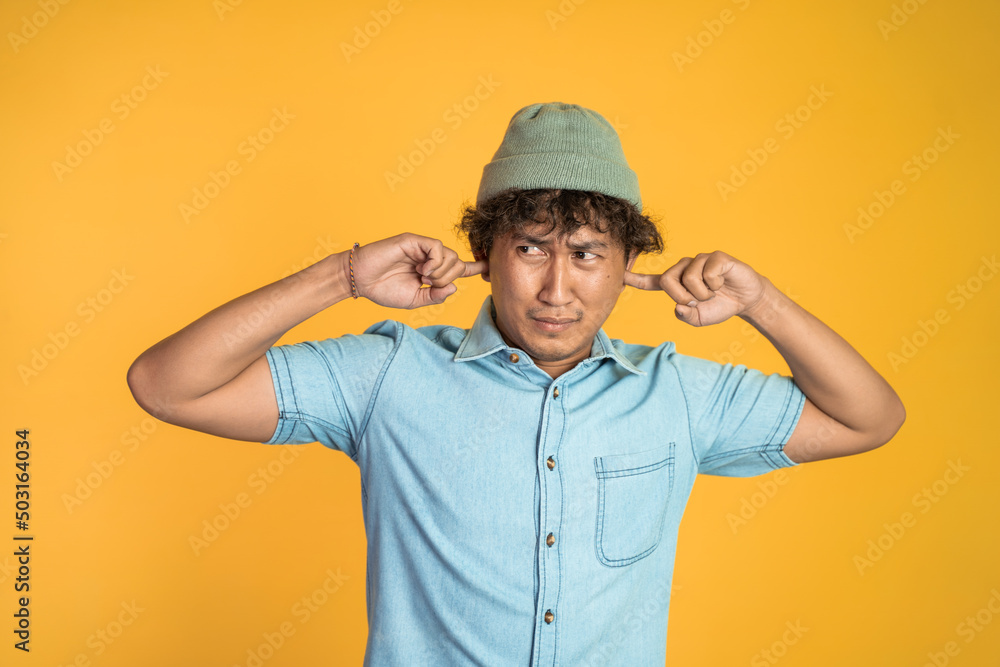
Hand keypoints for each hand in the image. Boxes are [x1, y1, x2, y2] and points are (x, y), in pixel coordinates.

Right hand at [349, 233, 485, 308]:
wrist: (361, 282)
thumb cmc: (384, 290)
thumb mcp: (415, 300)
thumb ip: (435, 296)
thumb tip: (453, 287)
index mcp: (431, 271)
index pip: (457, 268)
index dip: (473, 268)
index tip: (487, 268)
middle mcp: (429, 258)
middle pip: (457, 263)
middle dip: (450, 277)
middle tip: (430, 284)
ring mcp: (421, 248)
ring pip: (450, 255)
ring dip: (442, 272)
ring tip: (423, 278)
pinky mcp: (413, 241)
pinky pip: (437, 247)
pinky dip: (435, 261)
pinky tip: (423, 270)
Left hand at [624, 251, 769, 325]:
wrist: (746, 300)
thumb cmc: (719, 306)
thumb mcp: (699, 319)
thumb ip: (685, 316)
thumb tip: (678, 306)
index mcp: (677, 283)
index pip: (651, 282)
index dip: (635, 279)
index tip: (620, 276)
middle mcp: (684, 268)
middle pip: (668, 281)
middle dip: (683, 297)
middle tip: (699, 300)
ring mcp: (699, 260)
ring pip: (688, 279)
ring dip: (703, 293)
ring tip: (714, 291)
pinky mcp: (715, 257)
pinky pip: (707, 273)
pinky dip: (715, 285)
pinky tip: (722, 282)